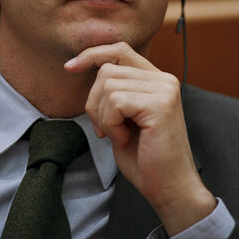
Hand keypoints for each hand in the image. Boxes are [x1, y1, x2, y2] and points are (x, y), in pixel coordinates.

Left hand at [65, 42, 215, 235]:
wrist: (169, 187)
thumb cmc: (144, 156)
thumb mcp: (123, 116)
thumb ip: (115, 90)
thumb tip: (87, 67)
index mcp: (156, 79)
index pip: (120, 50)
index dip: (92, 54)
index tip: (69, 67)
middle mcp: (163, 79)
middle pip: (107, 70)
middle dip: (94, 102)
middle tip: (106, 129)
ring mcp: (164, 89)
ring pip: (108, 85)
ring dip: (103, 116)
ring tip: (119, 135)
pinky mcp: (160, 104)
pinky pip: (115, 102)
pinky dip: (110, 124)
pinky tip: (124, 139)